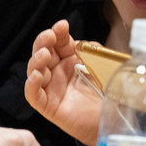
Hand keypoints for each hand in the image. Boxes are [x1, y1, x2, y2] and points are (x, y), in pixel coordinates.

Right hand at [24, 19, 102, 145]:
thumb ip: (92, 52)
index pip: (57, 42)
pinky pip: (34, 95)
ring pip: (34, 71)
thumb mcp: (102, 65)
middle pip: (42, 53)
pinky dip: (31, 85)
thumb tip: (82, 42)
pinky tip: (36, 76)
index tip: (62, 26)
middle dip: (43, 42)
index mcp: (69, 60)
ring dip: (36, 61)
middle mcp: (57, 72)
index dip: (57, 33)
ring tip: (45, 55)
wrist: (114, 118)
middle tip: (49, 37)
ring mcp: (51, 88)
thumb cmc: (108, 92)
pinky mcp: (48, 106)